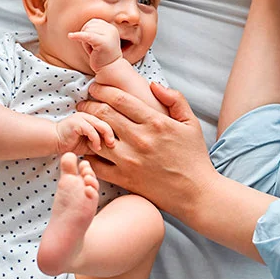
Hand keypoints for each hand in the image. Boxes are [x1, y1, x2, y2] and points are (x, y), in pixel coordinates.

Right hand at [54, 112, 115, 155]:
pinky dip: (96, 139)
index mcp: (96, 116)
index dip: (121, 129)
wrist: (54, 140)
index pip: (114, 118)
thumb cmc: (73, 143)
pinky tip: (96, 147)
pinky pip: (91, 130)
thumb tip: (119, 149)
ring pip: (102, 124)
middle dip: (116, 132)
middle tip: (116, 144)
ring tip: (108, 146)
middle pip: (111, 118)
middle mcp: (91, 114)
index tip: (125, 142)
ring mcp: (84, 117)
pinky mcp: (77, 122)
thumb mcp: (92, 143)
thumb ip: (103, 142)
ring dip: (107, 136)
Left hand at [67, 18, 121, 71]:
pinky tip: (70, 36)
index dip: (88, 32)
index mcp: (110, 28)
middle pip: (88, 26)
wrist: (110, 69)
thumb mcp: (100, 40)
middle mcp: (111, 29)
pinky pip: (88, 36)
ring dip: (86, 43)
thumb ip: (94, 32)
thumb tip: (84, 27)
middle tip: (94, 50)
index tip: (93, 43)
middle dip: (86, 38)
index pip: (92, 22)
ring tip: (94, 51)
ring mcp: (108, 35)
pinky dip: (78, 36)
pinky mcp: (103, 42)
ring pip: (87, 32)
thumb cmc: (103, 56)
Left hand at [75, 81, 216, 216]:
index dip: (102, 90)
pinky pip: (96, 164)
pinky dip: (89, 155)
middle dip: (89, 105)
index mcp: (155, 122)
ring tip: (84, 124)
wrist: (195, 193)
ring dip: (87, 128)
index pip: (120, 99)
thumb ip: (175, 99)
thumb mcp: (191, 124)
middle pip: (103, 114)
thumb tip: (153, 85)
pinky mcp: (124, 179)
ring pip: (96, 137)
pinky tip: (89, 149)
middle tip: (84, 103)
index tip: (95, 88)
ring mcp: (129, 160)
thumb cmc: (193, 157)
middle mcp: (140, 139)